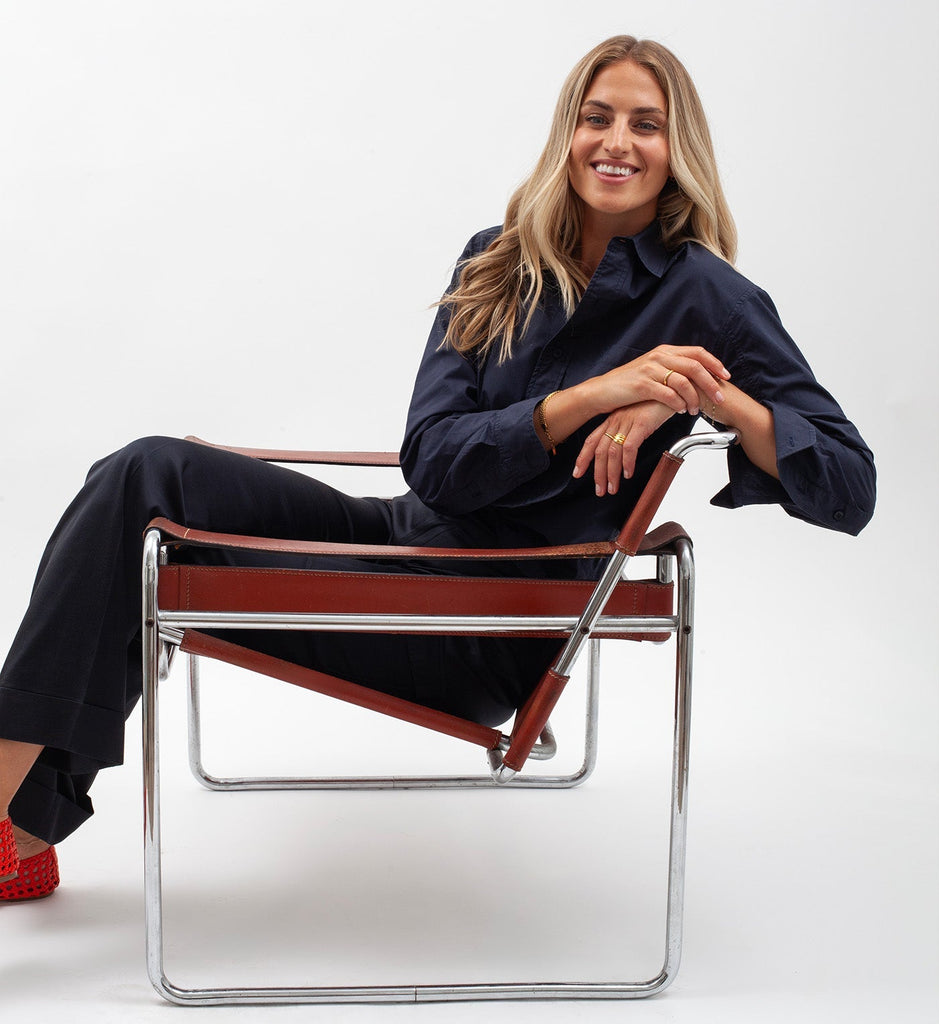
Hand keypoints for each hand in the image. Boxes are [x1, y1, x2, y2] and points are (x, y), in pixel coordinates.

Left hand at [573, 402, 674, 495]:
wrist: (676, 387)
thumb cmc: (659, 404)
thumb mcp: (639, 419)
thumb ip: (630, 433)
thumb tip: (625, 455)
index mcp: (614, 419)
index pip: (592, 440)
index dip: (583, 458)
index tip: (578, 473)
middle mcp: (617, 420)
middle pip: (599, 450)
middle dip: (597, 473)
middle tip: (600, 490)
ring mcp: (628, 421)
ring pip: (612, 452)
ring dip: (611, 473)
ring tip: (613, 488)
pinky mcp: (641, 423)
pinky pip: (629, 447)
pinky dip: (627, 463)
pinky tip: (628, 473)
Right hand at [593, 345, 728, 416]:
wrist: (602, 391)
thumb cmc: (628, 384)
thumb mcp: (652, 370)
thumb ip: (671, 368)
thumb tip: (695, 377)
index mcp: (664, 351)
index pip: (697, 353)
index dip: (715, 364)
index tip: (726, 376)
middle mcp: (659, 356)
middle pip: (695, 366)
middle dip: (711, 383)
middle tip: (720, 397)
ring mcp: (650, 370)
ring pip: (684, 382)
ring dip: (694, 398)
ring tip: (696, 409)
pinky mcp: (642, 385)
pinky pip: (668, 394)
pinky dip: (678, 403)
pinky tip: (681, 410)